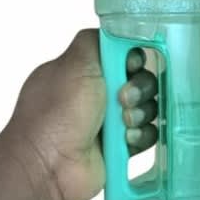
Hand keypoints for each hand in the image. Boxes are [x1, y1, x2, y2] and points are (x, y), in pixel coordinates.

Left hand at [8, 29, 157, 199]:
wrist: (49, 166)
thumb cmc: (58, 112)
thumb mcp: (73, 64)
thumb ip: (94, 42)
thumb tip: (114, 33)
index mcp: (87, 72)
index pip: (125, 57)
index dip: (134, 60)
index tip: (130, 66)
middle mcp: (101, 94)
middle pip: (142, 81)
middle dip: (141, 88)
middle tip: (124, 99)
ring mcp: (113, 121)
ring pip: (149, 107)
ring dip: (141, 113)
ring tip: (124, 124)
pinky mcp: (123, 145)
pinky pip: (149, 134)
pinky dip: (141, 135)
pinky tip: (126, 140)